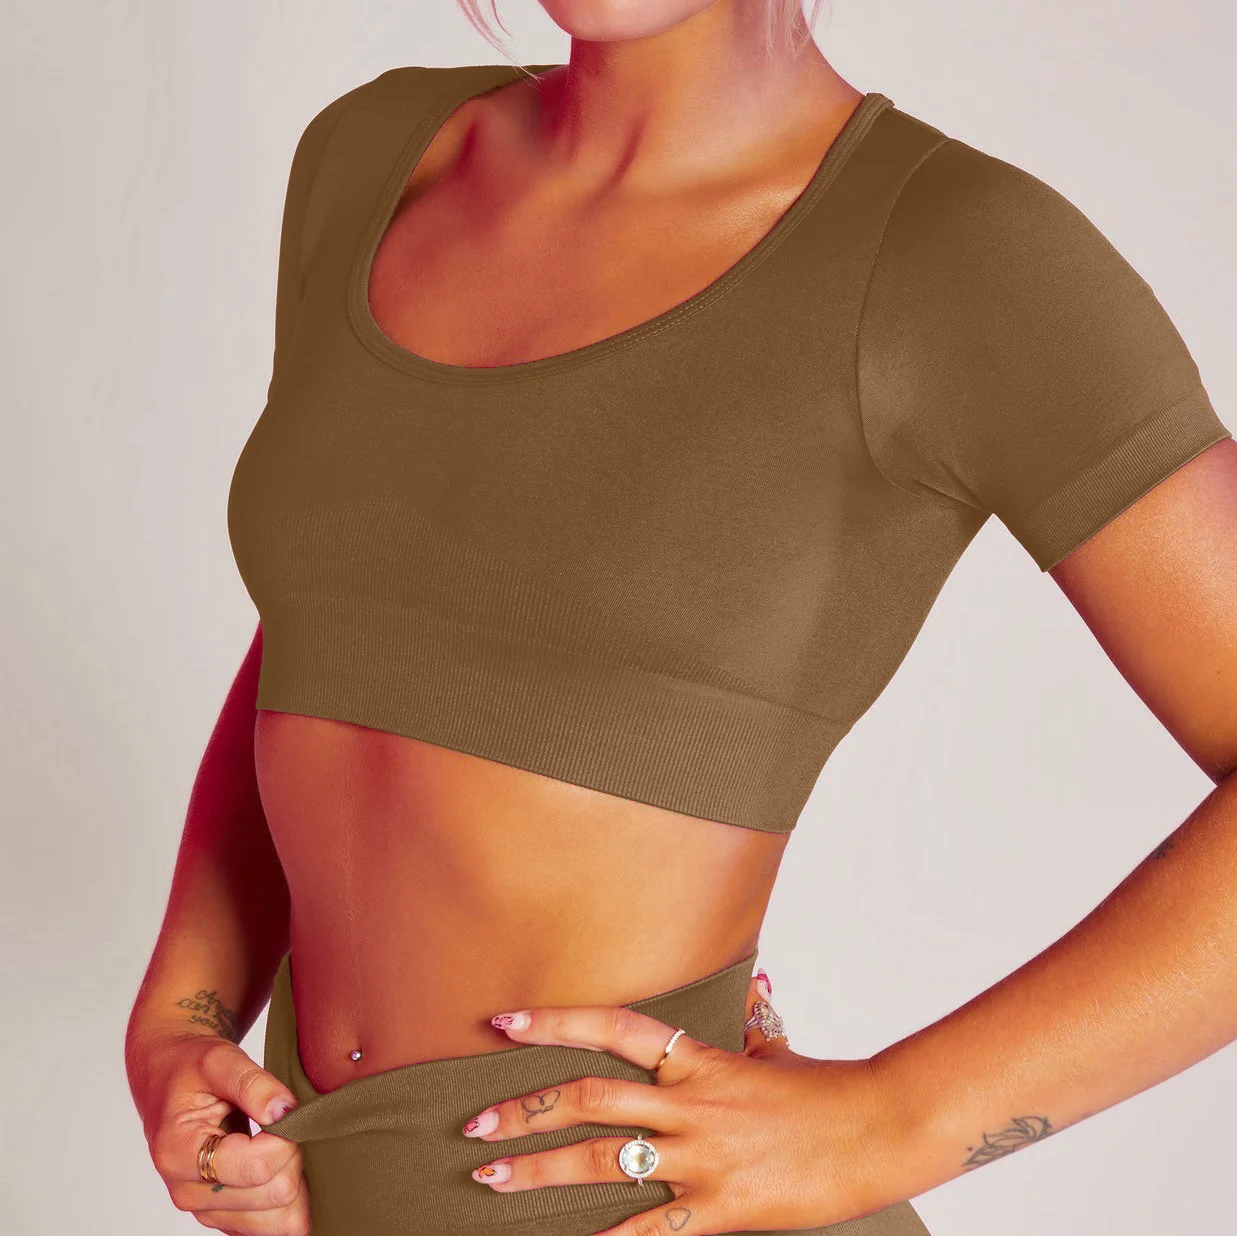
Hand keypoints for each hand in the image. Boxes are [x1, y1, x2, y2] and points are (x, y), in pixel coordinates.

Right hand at [128, 1029, 307, 1234]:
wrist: (168, 1079)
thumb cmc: (191, 1068)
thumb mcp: (220, 1058)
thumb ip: (255, 1084)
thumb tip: (287, 1112)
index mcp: (178, 1152)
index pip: (255, 1166)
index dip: (286, 1139)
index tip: (287, 1113)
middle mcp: (186, 1192)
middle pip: (273, 1196)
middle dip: (295, 1158)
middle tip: (289, 1126)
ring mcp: (204, 1210)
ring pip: (278, 1222)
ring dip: (297, 1182)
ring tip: (287, 1145)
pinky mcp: (222, 1216)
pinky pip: (272, 1227)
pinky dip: (291, 1200)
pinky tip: (286, 1166)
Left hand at [460, 969, 905, 1235]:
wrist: (879, 1130)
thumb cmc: (826, 1090)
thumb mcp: (777, 1050)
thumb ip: (751, 1025)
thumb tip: (753, 990)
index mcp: (697, 1059)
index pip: (612, 1028)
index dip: (555, 1021)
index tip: (503, 1022)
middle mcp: (688, 1104)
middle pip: (587, 1099)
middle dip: (524, 1111)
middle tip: (472, 1125)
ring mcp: (701, 1158)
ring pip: (600, 1161)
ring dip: (538, 1168)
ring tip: (490, 1176)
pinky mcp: (722, 1210)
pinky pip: (652, 1231)